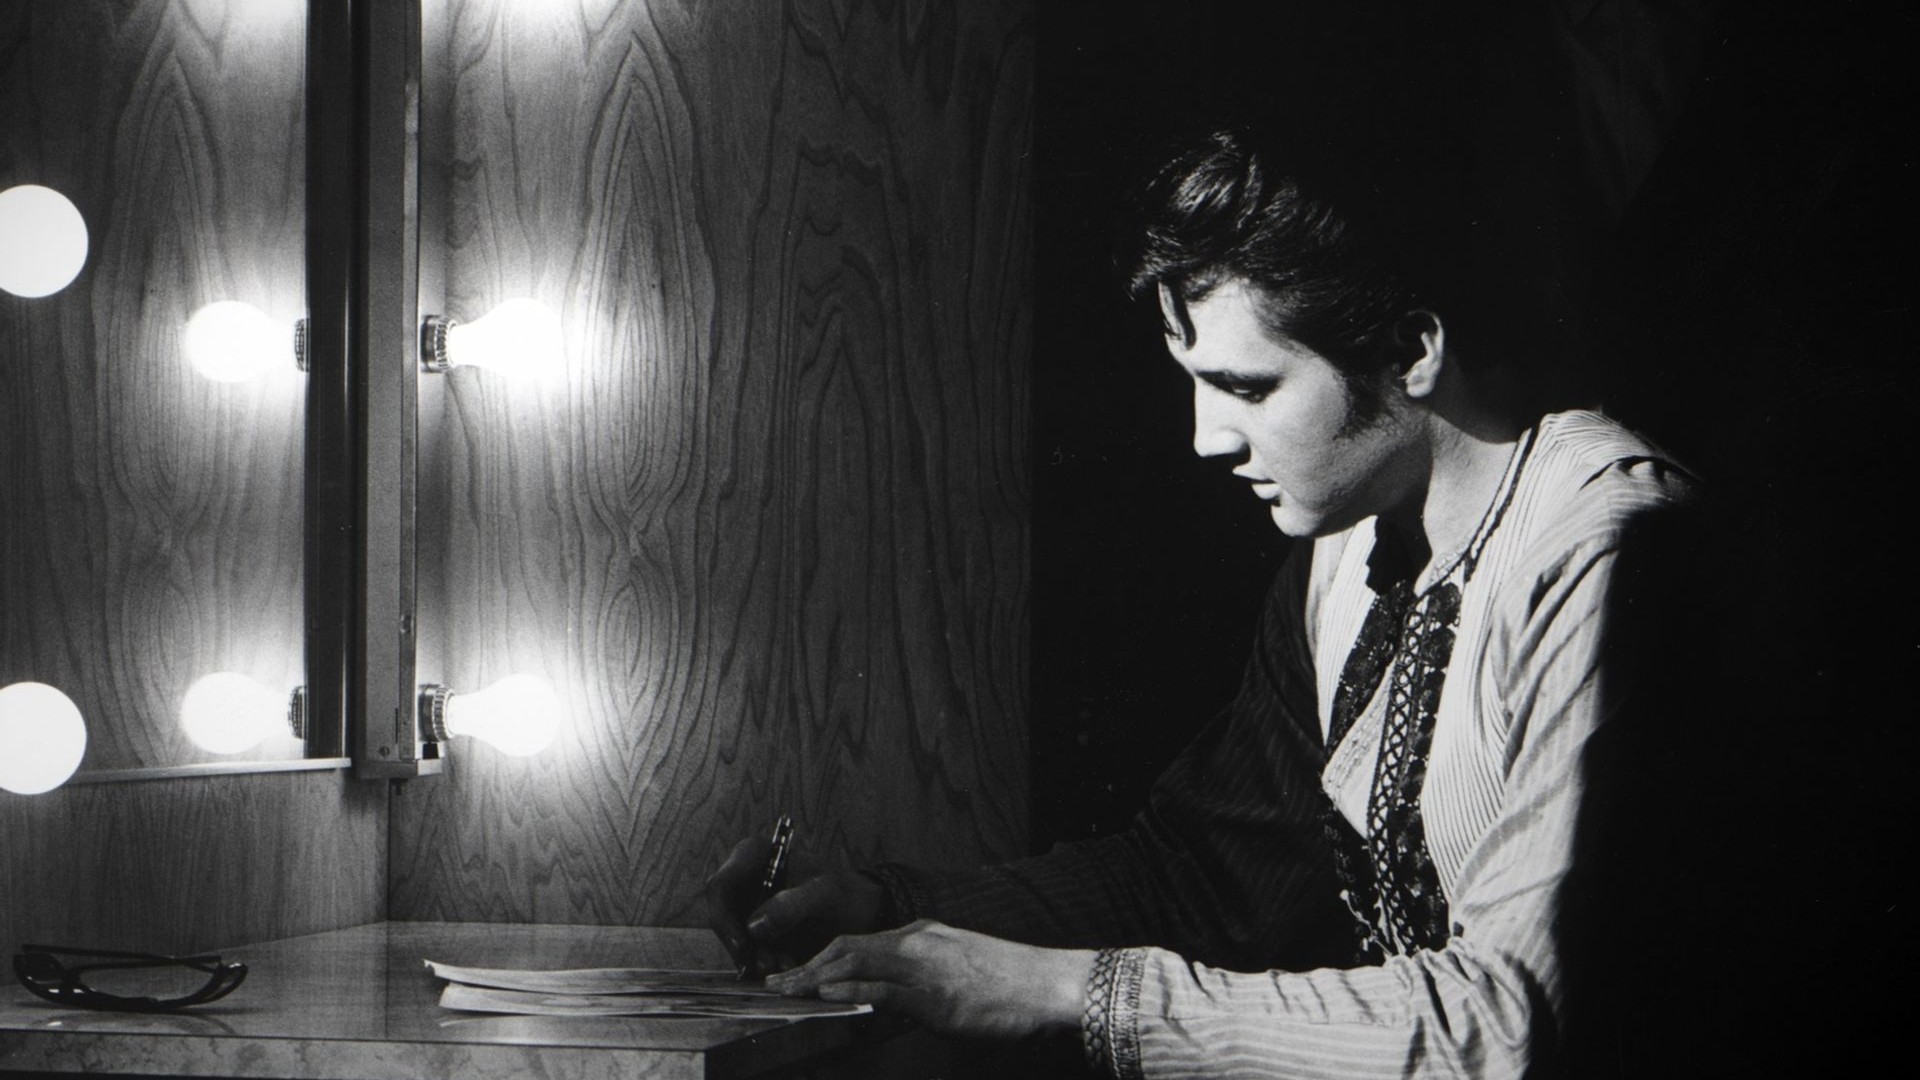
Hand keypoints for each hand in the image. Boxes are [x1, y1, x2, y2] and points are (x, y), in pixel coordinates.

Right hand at [704, 836, 887, 975]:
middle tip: (772, 966)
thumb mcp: (824, 894)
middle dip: (744, 947)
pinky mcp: (754, 933)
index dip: (724, 919)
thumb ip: (790, 905)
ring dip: (756, 959)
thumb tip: (753, 926)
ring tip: (787, 966)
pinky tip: (787, 967)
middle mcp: (742, 881)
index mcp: (752, 856)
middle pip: (722, 919)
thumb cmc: (843, 893)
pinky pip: (748, 953)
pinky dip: (763, 964)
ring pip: (734, 940)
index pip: (720, 888)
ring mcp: (746, 908)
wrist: (860, 913)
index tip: (744, 946)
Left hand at [765, 920, 1094, 1040]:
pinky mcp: (935, 996)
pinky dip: (850, 991)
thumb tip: (891, 1000)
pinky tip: (827, 997)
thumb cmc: (1011, 985)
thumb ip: (921, 979)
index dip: (821, 956)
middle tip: (775, 983)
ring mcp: (926, 967)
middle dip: (806, 965)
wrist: (1051, 985)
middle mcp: (918, 943)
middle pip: (847, 947)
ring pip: (856, 963)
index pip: (858, 941)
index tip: (796, 971)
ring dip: (814, 977)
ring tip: (786, 991)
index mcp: (923, 935)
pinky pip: (883, 990)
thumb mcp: (958, 970)